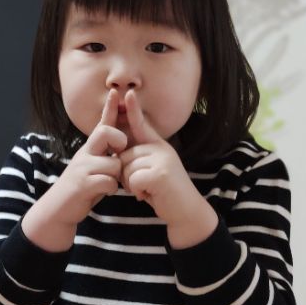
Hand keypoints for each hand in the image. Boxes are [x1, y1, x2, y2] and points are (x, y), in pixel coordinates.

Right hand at [52, 88, 126, 225]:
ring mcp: (83, 167)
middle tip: (118, 153)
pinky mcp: (83, 183)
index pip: (102, 124)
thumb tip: (123, 148)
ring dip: (116, 177)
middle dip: (119, 140)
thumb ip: (105, 157)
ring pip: (114, 164)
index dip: (110, 108)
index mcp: (90, 148)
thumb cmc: (81, 188)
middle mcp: (85, 153)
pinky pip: (108, 182)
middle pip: (107, 132)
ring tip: (107, 183)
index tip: (117, 92)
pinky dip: (110, 189)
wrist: (58, 208)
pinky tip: (102, 192)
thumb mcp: (92, 167)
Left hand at [119, 90, 201, 223]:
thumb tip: (119, 152)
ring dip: (131, 185)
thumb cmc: (165, 193)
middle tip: (142, 186)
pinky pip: (133, 180)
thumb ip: (140, 159)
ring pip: (126, 168)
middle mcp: (161, 149)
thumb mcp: (153, 171)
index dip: (134, 110)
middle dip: (126, 176)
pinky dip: (136, 191)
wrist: (186, 212)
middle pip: (124, 156)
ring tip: (147, 190)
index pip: (142, 125)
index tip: (127, 93)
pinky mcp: (160, 173)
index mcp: (159, 146)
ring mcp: (162, 159)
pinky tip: (148, 195)